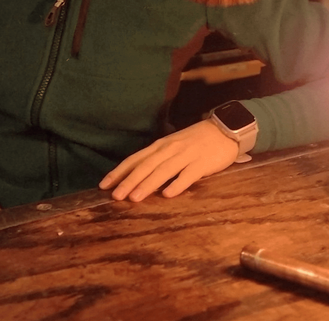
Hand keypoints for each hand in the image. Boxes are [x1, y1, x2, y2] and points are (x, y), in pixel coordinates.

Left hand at [99, 120, 238, 201]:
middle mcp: (170, 149)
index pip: (135, 159)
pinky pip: (188, 175)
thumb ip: (157, 159)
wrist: (225, 130)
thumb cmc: (196, 141)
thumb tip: (136, 176)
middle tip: (115, 196)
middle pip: (146, 166)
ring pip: (163, 171)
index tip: (103, 185)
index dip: (119, 172)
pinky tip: (168, 195)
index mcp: (160, 145)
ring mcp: (186, 155)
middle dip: (129, 181)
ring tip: (134, 198)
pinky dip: (177, 184)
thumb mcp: (173, 146)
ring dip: (148, 184)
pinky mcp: (202, 163)